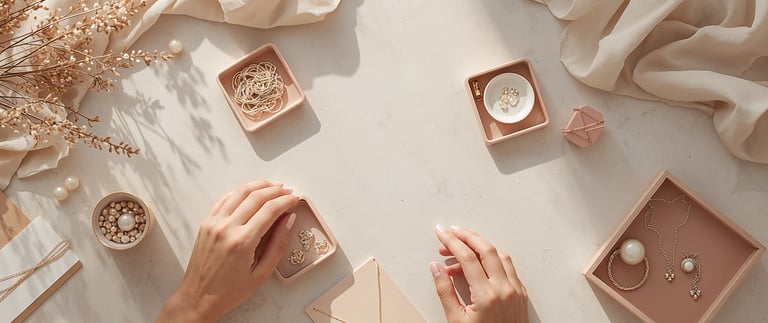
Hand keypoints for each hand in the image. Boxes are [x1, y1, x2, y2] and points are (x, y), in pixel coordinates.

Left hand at [157, 181, 298, 321]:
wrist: (199, 297)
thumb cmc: (230, 290)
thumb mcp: (262, 274)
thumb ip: (278, 244)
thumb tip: (289, 220)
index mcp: (243, 242)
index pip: (270, 209)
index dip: (286, 201)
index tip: (295, 200)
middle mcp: (226, 228)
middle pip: (256, 196)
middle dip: (276, 190)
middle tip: (287, 191)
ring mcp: (214, 223)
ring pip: (240, 192)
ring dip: (259, 186)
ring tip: (272, 187)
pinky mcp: (206, 223)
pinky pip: (224, 199)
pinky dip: (240, 192)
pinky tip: (250, 193)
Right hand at [430, 225, 527, 322]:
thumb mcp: (456, 320)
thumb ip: (445, 291)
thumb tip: (436, 268)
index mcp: (487, 296)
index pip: (468, 257)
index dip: (452, 242)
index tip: (441, 234)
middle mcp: (505, 289)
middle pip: (486, 249)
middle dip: (466, 236)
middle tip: (450, 232)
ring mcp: (516, 290)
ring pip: (500, 255)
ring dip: (480, 246)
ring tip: (462, 247)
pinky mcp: (521, 294)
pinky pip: (508, 267)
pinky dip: (493, 258)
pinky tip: (480, 262)